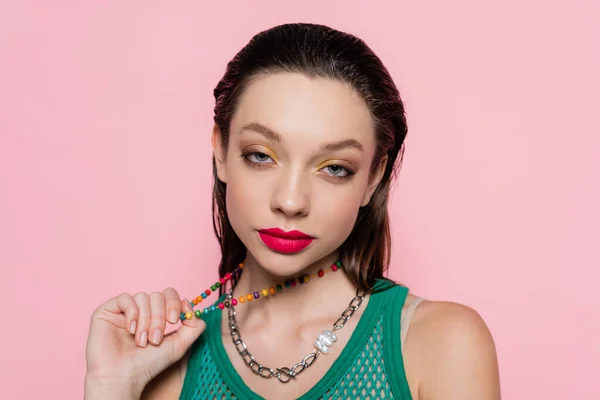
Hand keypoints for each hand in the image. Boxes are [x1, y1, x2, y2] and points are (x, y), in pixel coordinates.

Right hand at [84, 288, 205, 397]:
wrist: (123, 377)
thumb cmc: (149, 364)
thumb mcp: (180, 344)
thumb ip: (193, 325)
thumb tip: (188, 302)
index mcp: (155, 315)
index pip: (169, 295)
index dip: (174, 303)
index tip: (174, 321)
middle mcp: (140, 310)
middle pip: (157, 295)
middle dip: (159, 318)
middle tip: (155, 339)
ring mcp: (123, 310)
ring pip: (143, 297)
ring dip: (146, 320)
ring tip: (142, 341)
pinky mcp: (107, 311)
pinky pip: (125, 298)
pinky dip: (132, 313)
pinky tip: (130, 330)